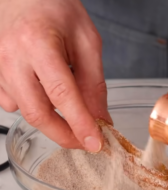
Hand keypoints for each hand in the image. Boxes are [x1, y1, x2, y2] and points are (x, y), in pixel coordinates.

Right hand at [0, 0, 111, 151]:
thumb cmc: (56, 9)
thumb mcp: (86, 41)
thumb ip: (94, 83)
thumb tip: (100, 118)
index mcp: (38, 43)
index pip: (62, 94)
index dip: (80, 124)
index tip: (95, 144)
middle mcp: (12, 58)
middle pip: (38, 113)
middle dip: (65, 135)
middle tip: (85, 142)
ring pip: (26, 112)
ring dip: (53, 123)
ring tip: (72, 118)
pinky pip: (15, 104)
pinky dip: (35, 108)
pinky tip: (46, 97)